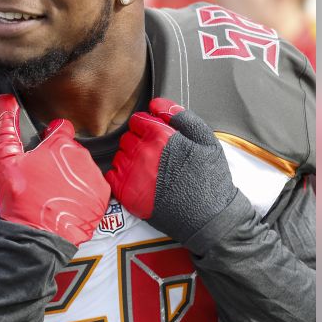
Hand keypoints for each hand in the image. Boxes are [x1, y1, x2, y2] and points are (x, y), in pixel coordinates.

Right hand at [0, 94, 110, 246]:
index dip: (50, 136)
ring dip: (70, 175)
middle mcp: (82, 157)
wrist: (35, 237)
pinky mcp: (101, 197)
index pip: (61, 127)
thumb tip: (4, 100)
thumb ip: (5, 126)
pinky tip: (65, 202)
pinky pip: (93, 187)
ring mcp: (94, 178)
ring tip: (52, 192)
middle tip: (42, 177)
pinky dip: (82, 193)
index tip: (42, 147)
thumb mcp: (5, 160)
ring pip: (82, 168)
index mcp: (61, 144)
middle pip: (71, 149)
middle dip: (59, 159)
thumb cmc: (19, 198)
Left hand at [105, 98, 241, 245]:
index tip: (156, 138)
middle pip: (127, 138)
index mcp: (160, 136)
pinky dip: (121, 176)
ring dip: (130, 159)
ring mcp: (132, 174)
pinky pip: (111, 176)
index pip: (137, 120)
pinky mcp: (126, 194)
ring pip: (119, 156)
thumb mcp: (206, 140)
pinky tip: (138, 182)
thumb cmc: (210, 178)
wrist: (208, 217)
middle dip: (138, 143)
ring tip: (149, 171)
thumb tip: (157, 104)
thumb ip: (181, 117)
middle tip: (155, 157)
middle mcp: (142, 152)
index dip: (147, 127)